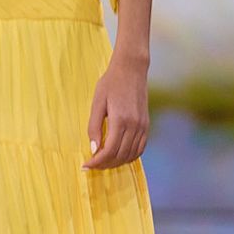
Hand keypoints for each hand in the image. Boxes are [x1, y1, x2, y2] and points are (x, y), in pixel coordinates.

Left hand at [83, 52, 149, 170]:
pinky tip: (119, 155)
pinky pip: (140, 148)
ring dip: (117, 162)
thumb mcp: (97, 103)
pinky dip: (129, 156)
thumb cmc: (111, 83)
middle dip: (105, 164)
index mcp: (120, 120)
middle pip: (120, 156)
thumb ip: (94, 127)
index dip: (97, 162)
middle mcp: (134, 126)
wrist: (132, 69)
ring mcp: (143, 126)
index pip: (109, 151)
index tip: (86, 165)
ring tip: (103, 161)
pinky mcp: (147, 125)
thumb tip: (93, 149)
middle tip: (92, 164)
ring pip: (131, 155)